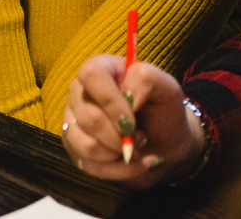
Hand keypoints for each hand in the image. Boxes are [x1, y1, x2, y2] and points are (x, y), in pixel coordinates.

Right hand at [62, 55, 206, 187]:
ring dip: (120, 154)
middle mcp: (80, 92)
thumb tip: (127, 97)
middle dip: (122, 137)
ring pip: (86, 145)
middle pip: (89, 118)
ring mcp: (73, 119)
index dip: (111, 101)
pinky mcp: (73, 146)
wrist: (165, 143)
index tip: (132, 121)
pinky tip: (131, 161)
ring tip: (135, 147)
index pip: (90, 75)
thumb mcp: (167, 88)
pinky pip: (88, 165)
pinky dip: (119, 170)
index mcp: (100, 69)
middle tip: (141, 137)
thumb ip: (147, 78)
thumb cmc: (163, 111)